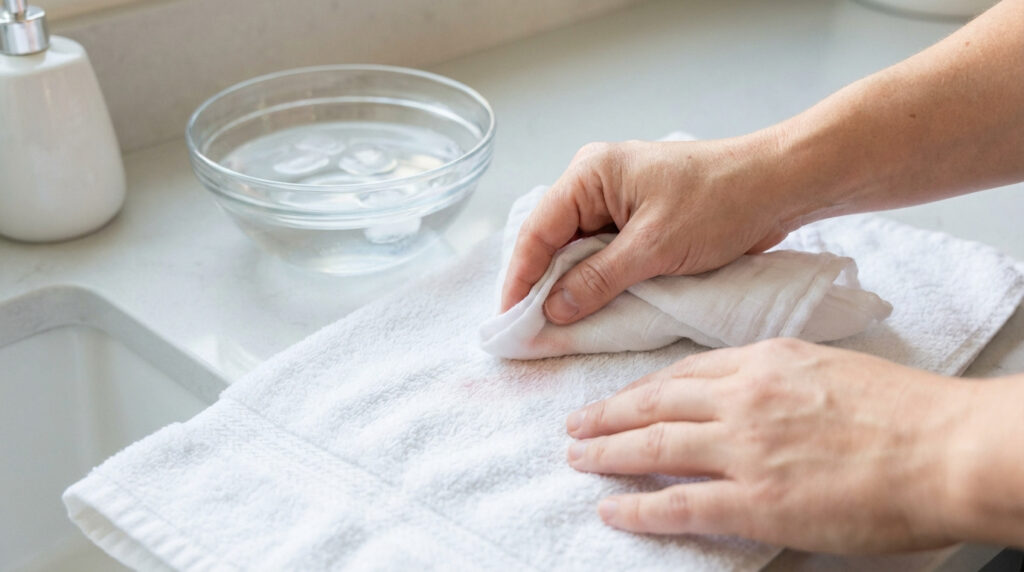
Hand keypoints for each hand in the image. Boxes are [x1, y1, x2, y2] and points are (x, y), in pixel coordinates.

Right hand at [500, 135, 799, 323]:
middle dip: (540, 285)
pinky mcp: (638, 218)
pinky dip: (595, 280)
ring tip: (552, 327)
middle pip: (552, 240)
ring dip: (569, 286)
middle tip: (527, 332)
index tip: (509, 322)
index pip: (538, 231)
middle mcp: (595, 182)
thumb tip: (553, 310)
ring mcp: (616, 200)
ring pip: (577, 250)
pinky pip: (603, 253)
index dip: (520, 279)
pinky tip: (588, 308)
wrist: (779, 186)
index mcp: (590, 173)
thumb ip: (598, 279)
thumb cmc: (720, 203)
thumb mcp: (654, 247)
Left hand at [565, 338, 975, 552]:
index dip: (644, 387)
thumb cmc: (906, 412)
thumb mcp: (831, 368)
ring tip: (577, 457)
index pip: (684, 372)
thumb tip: (753, 389)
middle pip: (656, 403)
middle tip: (575, 424)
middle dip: (608, 414)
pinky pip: (679, 505)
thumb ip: (781, 377)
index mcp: (765, 362)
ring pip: (654, 447)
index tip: (621, 397)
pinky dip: (638, 510)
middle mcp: (743, 399)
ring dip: (607, 452)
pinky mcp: (756, 501)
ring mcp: (745, 450)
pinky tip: (611, 511)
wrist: (947, 449)